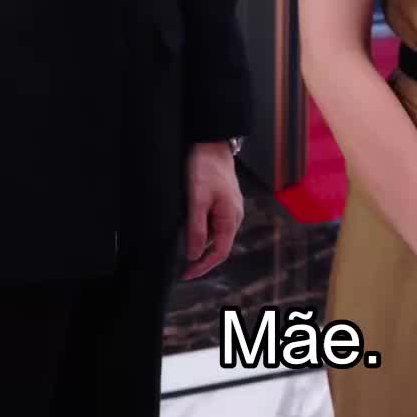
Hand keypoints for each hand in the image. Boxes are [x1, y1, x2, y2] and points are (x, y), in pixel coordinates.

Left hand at [181, 142, 244, 280]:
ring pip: (216, 235)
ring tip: (182, 245)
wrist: (212, 142)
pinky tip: (189, 226)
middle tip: (182, 265)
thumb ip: (196, 228)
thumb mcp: (197, 199)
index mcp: (231, 218)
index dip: (203, 267)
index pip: (220, 253)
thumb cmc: (206, 167)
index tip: (186, 274)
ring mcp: (229, 208)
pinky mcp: (223, 201)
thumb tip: (193, 254)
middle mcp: (234, 216)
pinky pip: (214, 223)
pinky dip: (202, 230)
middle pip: (219, 246)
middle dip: (201, 257)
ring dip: (201, 243)